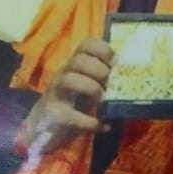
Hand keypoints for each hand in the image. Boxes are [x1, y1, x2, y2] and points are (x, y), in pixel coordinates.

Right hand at [22, 39, 114, 153]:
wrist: (42, 129)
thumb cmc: (71, 103)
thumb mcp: (87, 86)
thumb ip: (103, 78)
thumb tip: (131, 74)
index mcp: (75, 65)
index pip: (86, 44)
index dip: (103, 49)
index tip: (116, 62)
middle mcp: (64, 74)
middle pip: (78, 60)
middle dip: (98, 69)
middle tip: (109, 83)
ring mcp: (57, 94)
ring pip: (70, 80)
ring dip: (91, 88)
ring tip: (103, 100)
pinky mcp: (55, 115)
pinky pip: (72, 116)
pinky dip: (91, 122)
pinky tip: (104, 126)